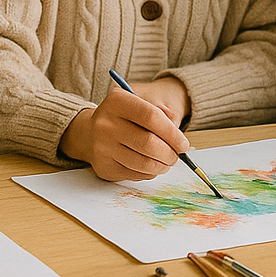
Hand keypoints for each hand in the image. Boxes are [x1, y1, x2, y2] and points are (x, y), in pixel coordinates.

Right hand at [60, 79, 191, 181]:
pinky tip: (149, 164)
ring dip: (162, 166)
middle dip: (170, 153)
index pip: (151, 117)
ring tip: (166, 161)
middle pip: (148, 144)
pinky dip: (149, 172)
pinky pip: (135, 175)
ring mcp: (102, 147)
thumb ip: (163, 114)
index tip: (184, 144)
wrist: (92, 131)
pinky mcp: (103, 167)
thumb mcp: (142, 102)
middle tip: (176, 156)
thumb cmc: (124, 116)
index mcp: (116, 101)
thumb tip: (178, 138)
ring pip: (143, 164)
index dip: (172, 133)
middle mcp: (105, 123)